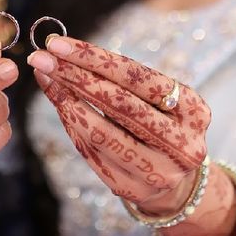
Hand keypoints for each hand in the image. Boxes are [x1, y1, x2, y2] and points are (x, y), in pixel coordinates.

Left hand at [28, 36, 210, 217]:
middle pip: (119, 103)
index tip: (58, 44)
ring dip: (67, 102)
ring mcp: (159, 172)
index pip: (138, 76)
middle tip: (41, 58)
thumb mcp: (158, 98)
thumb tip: (64, 52)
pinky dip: (72, 126)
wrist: (178, 181)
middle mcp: (181, 143)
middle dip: (75, 76)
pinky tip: (59, 105)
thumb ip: (119, 76)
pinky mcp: (133, 191)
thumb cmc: (161, 123)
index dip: (95, 58)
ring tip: (46, 79)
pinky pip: (93, 154)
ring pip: (102, 133)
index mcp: (194, 110)